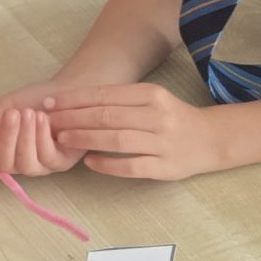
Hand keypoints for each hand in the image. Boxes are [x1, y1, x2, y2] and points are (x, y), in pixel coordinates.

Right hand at [0, 82, 83, 178]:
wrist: (64, 93)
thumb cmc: (32, 100)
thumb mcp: (7, 106)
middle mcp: (15, 163)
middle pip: (2, 165)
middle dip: (5, 138)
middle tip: (11, 114)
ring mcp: (37, 167)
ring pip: (25, 164)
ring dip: (25, 137)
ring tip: (29, 113)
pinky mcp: (59, 163)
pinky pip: (47, 158)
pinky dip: (42, 137)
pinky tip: (42, 119)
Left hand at [45, 84, 223, 181]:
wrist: (211, 139)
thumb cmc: (171, 118)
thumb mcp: (150, 99)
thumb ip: (119, 100)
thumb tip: (73, 103)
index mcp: (151, 94)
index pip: (105, 94)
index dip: (74, 99)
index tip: (50, 102)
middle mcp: (157, 115)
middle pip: (107, 115)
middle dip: (73, 118)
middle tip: (49, 122)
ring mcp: (162, 142)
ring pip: (116, 139)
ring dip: (85, 139)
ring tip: (62, 140)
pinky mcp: (165, 166)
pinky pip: (131, 166)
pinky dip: (107, 164)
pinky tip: (89, 163)